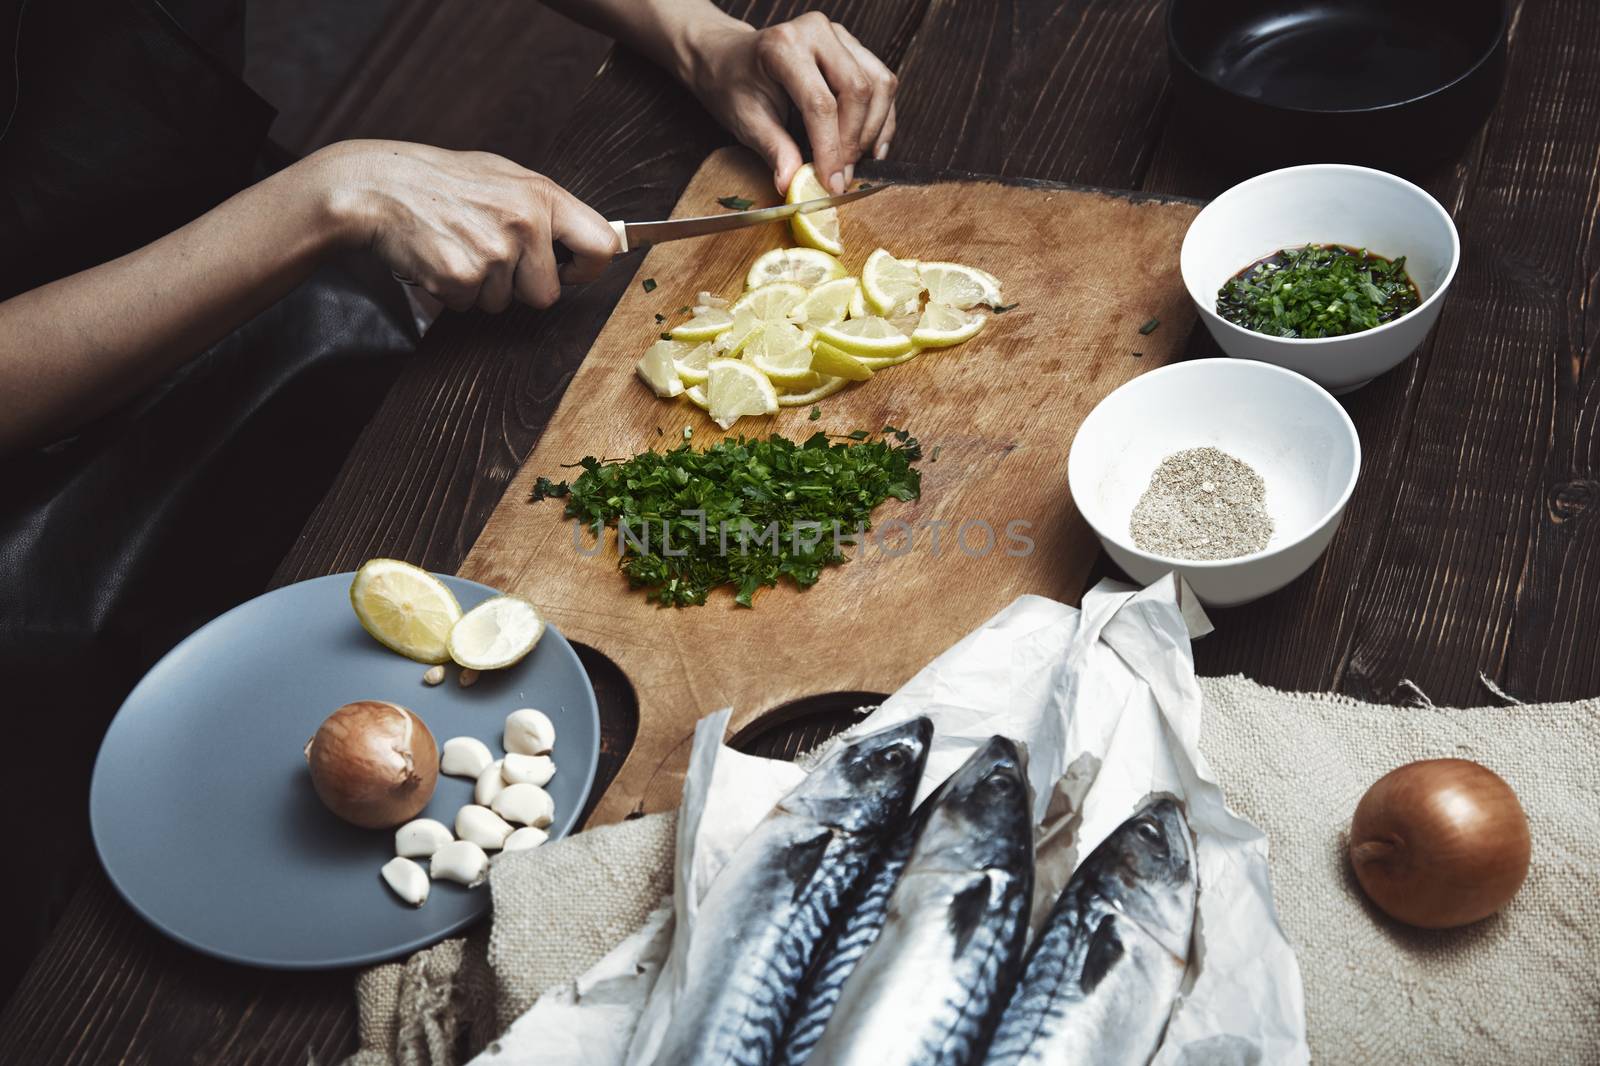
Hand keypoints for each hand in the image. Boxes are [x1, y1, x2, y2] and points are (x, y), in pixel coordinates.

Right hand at [314, 140, 618, 312]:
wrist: (378, 186)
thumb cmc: (443, 183)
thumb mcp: (505, 178)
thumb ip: (546, 210)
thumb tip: (593, 243)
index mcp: (541, 196)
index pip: (602, 245)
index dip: (588, 269)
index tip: (571, 272)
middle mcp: (524, 222)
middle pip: (547, 295)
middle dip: (519, 287)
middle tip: (489, 254)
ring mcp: (493, 251)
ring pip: (503, 303)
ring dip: (480, 288)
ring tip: (458, 247)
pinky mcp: (462, 276)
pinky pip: (469, 306)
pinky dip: (452, 292)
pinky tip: (439, 257)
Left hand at [686, 12, 897, 195]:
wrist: (730, 58)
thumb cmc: (734, 85)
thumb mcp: (746, 121)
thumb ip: (774, 150)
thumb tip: (793, 184)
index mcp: (784, 47)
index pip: (820, 103)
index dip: (831, 149)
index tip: (832, 183)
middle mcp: (817, 32)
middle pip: (858, 90)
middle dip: (855, 141)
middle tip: (843, 176)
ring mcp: (840, 37)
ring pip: (881, 84)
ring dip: (875, 130)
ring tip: (858, 163)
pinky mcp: (854, 48)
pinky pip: (884, 83)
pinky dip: (883, 118)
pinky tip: (872, 147)